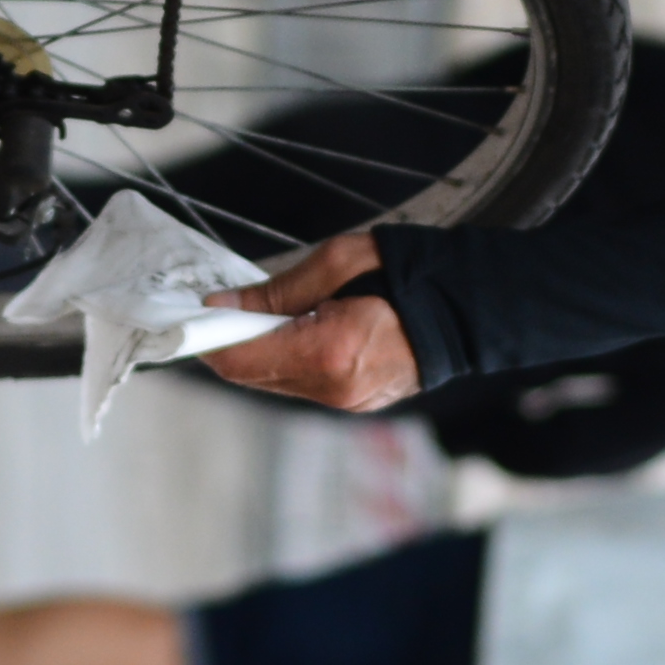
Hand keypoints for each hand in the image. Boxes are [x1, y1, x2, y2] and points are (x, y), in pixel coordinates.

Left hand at [200, 231, 419, 410]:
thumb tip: (225, 305)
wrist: (471, 308)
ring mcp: (344, 402)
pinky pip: (299, 382)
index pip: (240, 358)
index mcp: (329, 353)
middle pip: (250, 374)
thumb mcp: (341, 261)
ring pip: (272, 380)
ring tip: (266, 311)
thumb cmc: (412, 272)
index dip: (207, 338)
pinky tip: (294, 329)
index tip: (192, 311)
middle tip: (224, 304)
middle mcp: (332, 389)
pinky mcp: (353, 402)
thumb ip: (278, 289)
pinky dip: (284, 357)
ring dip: (257, 348)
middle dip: (229, 340)